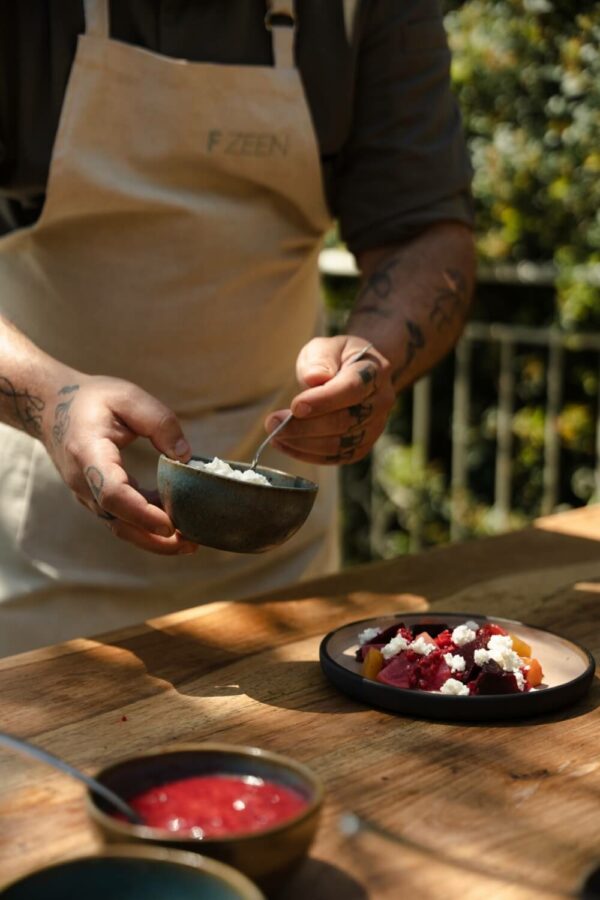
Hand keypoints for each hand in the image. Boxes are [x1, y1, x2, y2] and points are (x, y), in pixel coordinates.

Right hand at [43, 373, 197, 554]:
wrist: (52, 406)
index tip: (170, 524)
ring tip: (189, 541)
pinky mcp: (96, 497)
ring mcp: (87, 493)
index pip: (112, 493)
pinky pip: (120, 519)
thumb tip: (185, 456)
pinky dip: (146, 526)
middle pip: (117, 522)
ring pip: (119, 527)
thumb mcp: (128, 396)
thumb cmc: (92, 399)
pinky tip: (175, 524)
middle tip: (191, 543)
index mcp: (89, 453)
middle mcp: (83, 480)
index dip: (141, 513)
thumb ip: (159, 421)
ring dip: (152, 539)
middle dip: (154, 539)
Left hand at [264, 336, 394, 464]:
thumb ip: (320, 359)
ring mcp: (375, 426)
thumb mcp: (326, 346)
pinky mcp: (363, 445)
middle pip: (344, 421)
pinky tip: (286, 445)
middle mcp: (381, 401)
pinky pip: (337, 457)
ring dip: (303, 443)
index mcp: (375, 371)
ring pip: (339, 444)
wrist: (358, 373)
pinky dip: (308, 454)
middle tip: (272, 422)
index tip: (295, 406)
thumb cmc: (337, 358)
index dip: (323, 400)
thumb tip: (314, 379)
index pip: (351, 389)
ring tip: (275, 435)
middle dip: (304, 425)